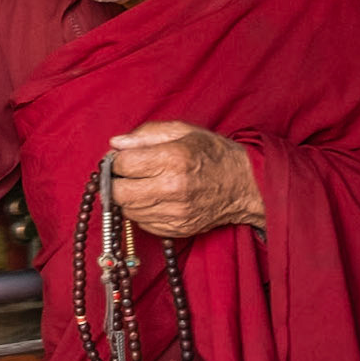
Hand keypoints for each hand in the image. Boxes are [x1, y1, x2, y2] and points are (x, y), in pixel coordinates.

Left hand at [108, 120, 263, 239]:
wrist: (244, 185)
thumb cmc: (213, 154)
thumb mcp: (182, 131)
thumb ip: (145, 134)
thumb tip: (115, 144)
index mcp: (173, 159)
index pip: (123, 164)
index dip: (114, 160)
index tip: (118, 158)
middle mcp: (173, 188)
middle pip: (119, 192)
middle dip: (114, 182)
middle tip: (121, 175)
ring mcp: (175, 213)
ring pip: (128, 210)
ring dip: (127, 198)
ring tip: (139, 185)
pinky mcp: (178, 229)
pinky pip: (143, 224)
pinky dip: (141, 211)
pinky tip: (153, 198)